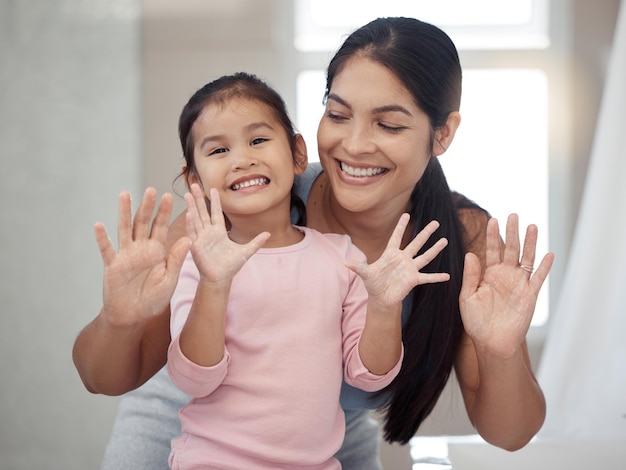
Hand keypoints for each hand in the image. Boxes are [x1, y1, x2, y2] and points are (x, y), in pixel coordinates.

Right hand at [94, 187, 191, 325]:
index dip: (164, 213)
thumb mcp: (169, 280)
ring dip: (124, 213)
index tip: (170, 196)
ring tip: (125, 195)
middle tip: (151, 190)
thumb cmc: (153, 299)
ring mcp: (125, 255)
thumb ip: (176, 260)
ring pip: (125, 229)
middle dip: (147, 206)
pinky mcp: (112, 266)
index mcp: (157, 251)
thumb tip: (189, 238)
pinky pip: (106, 250)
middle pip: (143, 223)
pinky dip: (102, 238)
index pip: (161, 227)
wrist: (133, 316)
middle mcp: (141, 249)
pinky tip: (99, 225)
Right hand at [185, 184, 269, 282]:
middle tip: (194, 184)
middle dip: (198, 198)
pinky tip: (189, 213)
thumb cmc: (231, 266)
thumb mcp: (246, 251)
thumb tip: (268, 233)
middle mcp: (208, 233)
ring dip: (191, 207)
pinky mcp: (196, 247)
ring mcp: (201, 239)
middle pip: (203, 212)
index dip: (214, 201)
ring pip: (196, 219)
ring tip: (187, 194)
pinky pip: (193, 233)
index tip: (213, 189)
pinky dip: (191, 224)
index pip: (216, 213)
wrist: (221, 279)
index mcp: (219, 232)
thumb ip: (256, 242)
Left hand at [346, 214, 449, 307]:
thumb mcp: (365, 274)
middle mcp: (403, 259)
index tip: (407, 214)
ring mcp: (410, 269)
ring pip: (424, 256)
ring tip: (445, 240)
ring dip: (435, 249)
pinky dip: (437, 277)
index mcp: (390, 254)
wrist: (381, 298)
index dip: (401, 226)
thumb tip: (345, 263)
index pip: (396, 237)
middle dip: (425, 233)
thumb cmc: (373, 283)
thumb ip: (357, 267)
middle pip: (416, 243)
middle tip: (436, 222)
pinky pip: (427, 277)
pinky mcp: (414, 280)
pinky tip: (448, 276)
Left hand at [459, 213, 554, 357]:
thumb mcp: (468, 297)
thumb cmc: (476, 321)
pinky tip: (548, 254)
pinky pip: (538, 278)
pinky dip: (544, 267)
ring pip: (526, 259)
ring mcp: (518, 284)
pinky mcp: (530, 295)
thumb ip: (471, 276)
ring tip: (532, 226)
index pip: (491, 250)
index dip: (493, 236)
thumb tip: (470, 253)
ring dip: (530, 243)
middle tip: (513, 215)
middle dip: (512, 232)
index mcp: (489, 275)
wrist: (491, 342)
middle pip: (511, 249)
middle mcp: (505, 276)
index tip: (493, 220)